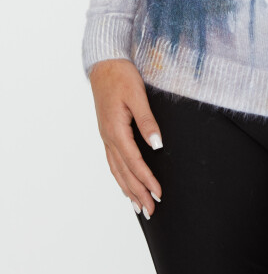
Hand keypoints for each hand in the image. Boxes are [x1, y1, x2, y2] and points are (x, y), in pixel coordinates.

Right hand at [88, 59, 163, 218]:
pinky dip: (119, 176)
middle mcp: (108, 137)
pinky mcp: (107, 131)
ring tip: (138, 206)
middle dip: (138, 192)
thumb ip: (147, 121)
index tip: (159, 193)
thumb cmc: (121, 76)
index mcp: (116, 130)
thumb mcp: (137, 96)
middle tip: (151, 210)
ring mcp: (106, 135)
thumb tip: (157, 145)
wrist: (104, 63)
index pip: (134, 162)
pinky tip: (125, 183)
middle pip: (124, 172)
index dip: (147, 180)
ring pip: (116, 169)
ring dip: (128, 189)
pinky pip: (112, 161)